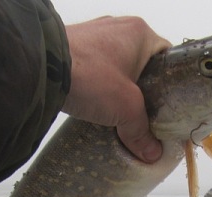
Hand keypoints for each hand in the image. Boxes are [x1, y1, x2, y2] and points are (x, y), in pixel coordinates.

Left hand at [62, 16, 170, 162]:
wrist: (41, 66)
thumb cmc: (92, 77)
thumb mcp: (126, 108)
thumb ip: (142, 131)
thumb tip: (153, 154)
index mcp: (140, 32)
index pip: (167, 57)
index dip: (170, 83)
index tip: (169, 106)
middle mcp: (120, 27)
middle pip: (143, 64)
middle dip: (144, 90)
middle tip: (146, 115)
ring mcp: (95, 34)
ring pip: (118, 66)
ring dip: (120, 89)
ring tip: (122, 114)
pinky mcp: (74, 46)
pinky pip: (96, 67)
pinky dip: (100, 85)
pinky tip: (98, 104)